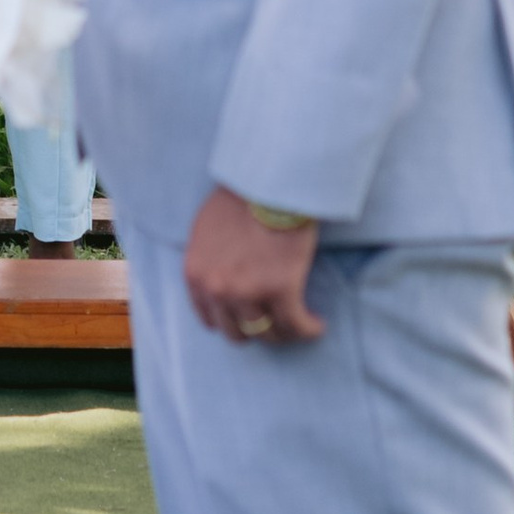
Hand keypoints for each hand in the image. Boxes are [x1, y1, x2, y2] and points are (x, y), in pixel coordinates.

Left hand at [184, 186, 324, 345]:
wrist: (272, 181)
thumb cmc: (243, 195)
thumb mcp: (207, 229)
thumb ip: (207, 260)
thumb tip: (219, 278)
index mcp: (196, 275)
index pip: (209, 318)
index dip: (232, 321)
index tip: (249, 319)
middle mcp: (217, 290)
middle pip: (238, 331)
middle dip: (257, 329)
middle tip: (275, 320)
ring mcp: (248, 293)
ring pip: (268, 333)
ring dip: (284, 332)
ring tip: (298, 323)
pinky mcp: (282, 290)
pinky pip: (296, 325)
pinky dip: (308, 329)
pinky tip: (317, 324)